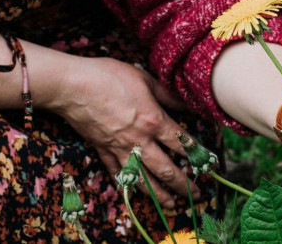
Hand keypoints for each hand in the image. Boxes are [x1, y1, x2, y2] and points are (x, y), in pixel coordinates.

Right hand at [47, 56, 197, 208]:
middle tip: (197, 195)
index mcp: (153, 120)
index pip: (181, 143)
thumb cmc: (110, 77)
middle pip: (166, 168)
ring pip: (143, 179)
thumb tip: (186, 102)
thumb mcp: (145, 79)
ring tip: (172, 204)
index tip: (208, 166)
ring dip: (159, 194)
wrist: (72, 86)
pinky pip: (118, 173)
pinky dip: (129, 185)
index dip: (197, 155)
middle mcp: (139, 140)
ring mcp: (119, 149)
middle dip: (183, 185)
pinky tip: (137, 192)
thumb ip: (167, 94)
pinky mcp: (102, 151)